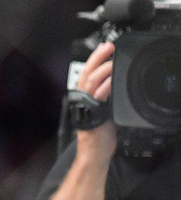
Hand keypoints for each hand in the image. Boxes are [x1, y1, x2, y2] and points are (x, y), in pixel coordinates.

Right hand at [75, 41, 116, 166]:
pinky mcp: (94, 112)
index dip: (95, 59)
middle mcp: (83, 99)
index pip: (87, 73)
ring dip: (103, 69)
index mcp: (84, 97)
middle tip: (108, 46)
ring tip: (113, 60)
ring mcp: (87, 106)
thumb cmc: (99, 135)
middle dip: (97, 58)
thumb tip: (117, 83)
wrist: (95, 153)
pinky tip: (113, 78)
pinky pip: (100, 96)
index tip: (105, 47)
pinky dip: (107, 85)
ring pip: (91, 81)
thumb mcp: (105, 111)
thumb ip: (108, 97)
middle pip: (87, 73)